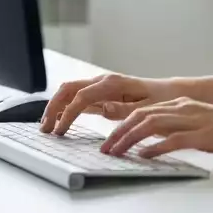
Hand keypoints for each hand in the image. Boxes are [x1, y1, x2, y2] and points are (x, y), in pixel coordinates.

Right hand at [40, 73, 176, 133]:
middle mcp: (103, 80)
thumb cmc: (159, 101)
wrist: (168, 94)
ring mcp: (100, 85)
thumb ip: (123, 109)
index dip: (68, 114)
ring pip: (69, 91)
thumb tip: (103, 108)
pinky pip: (77, 97)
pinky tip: (59, 121)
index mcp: (113, 83)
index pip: (81, 97)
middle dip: (53, 107)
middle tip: (45, 129)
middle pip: (68, 89)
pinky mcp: (100, 93)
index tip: (60, 132)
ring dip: (55, 107)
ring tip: (47, 127)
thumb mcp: (146, 108)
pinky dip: (65, 108)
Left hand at [100, 97, 212, 165]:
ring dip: (130, 140)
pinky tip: (144, 157)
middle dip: (119, 133)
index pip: (145, 111)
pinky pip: (174, 139)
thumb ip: (181, 132)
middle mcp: (187, 108)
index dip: (123, 125)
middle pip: (142, 116)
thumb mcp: (203, 128)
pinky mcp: (206, 135)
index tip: (110, 141)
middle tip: (105, 150)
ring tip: (116, 154)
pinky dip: (155, 148)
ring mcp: (196, 120)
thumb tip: (156, 147)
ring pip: (152, 124)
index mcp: (184, 104)